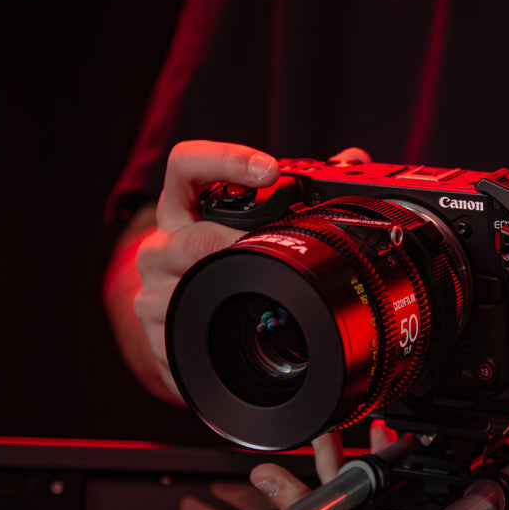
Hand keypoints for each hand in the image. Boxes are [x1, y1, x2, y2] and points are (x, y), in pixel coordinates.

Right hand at [132, 141, 280, 400]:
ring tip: (256, 298)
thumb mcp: (249, 224)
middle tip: (270, 248)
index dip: (224, 159)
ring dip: (220, 297)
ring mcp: (153, 292)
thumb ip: (299, 190)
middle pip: (186, 238)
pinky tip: (232, 350)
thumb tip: (354, 160)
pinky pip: (177, 344)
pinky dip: (208, 348)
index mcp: (183, 209)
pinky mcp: (157, 337)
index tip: (270, 170)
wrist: (186, 320)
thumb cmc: (223, 264)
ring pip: (179, 293)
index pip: (187, 165)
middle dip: (230, 243)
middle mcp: (161, 246)